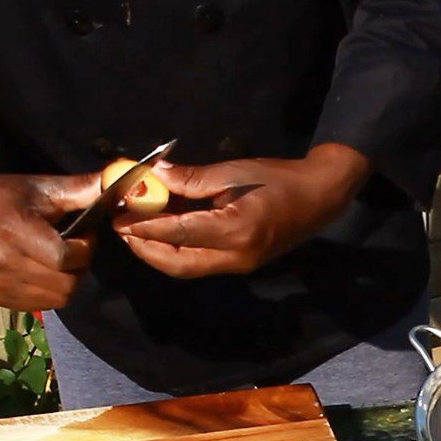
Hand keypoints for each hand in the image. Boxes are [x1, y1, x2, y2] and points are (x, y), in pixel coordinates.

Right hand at [0, 154, 100, 310]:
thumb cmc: (4, 196)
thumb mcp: (42, 187)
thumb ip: (81, 189)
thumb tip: (116, 182)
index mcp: (14, 231)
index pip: (64, 258)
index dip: (84, 249)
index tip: (84, 234)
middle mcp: (4, 262)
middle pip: (66, 284)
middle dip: (79, 267)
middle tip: (74, 248)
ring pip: (57, 298)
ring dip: (67, 280)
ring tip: (59, 259)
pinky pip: (41, 305)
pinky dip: (50, 291)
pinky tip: (44, 270)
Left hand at [114, 143, 369, 277]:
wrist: (319, 198)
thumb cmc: (279, 178)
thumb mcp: (235, 171)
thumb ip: (193, 179)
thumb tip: (156, 175)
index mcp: (237, 230)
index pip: (180, 233)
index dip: (147, 226)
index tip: (121, 217)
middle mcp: (236, 257)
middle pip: (179, 265)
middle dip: (146, 250)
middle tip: (122, 230)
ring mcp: (238, 266)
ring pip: (187, 269)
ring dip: (158, 255)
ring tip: (135, 234)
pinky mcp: (239, 265)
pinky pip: (200, 264)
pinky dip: (176, 253)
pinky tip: (162, 236)